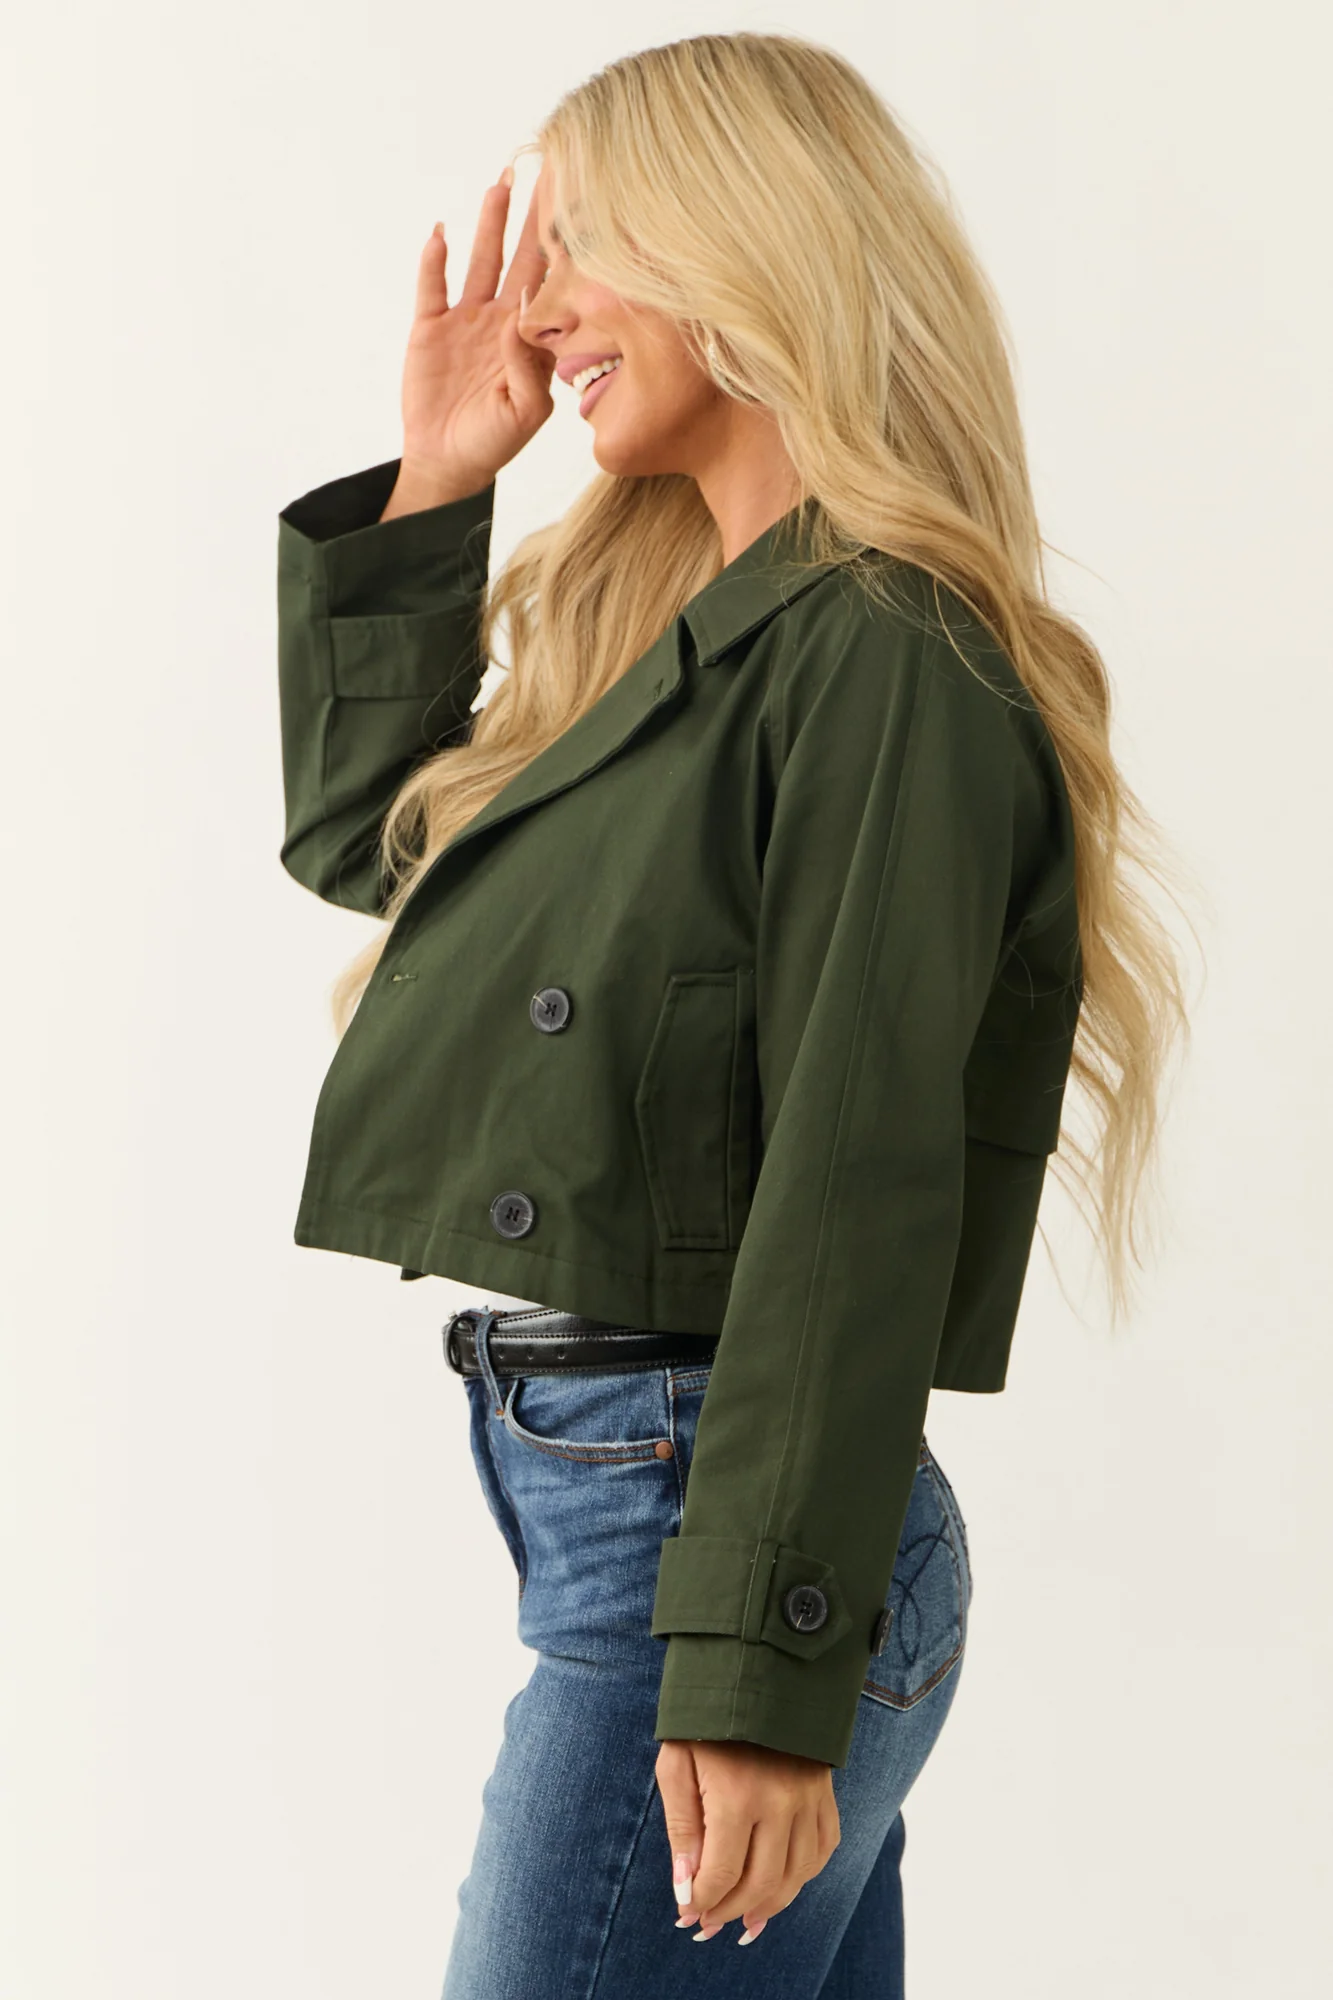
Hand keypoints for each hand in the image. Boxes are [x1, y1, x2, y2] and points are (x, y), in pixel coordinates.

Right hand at [394, 166, 555, 502]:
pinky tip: (442, 232)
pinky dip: (434, 260)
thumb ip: (528, 368)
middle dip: (534, 218)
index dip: (565, 249)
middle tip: (548, 171)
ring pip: (480, 260)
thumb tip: (520, 315)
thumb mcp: (525, 414)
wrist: (447, 462)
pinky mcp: (430, 327)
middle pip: (521, 258)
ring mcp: (466, 320)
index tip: (582, 209)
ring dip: (490, 223)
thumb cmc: (494, 442)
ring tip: (501, 184)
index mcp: (533, 338)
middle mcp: (502, 320)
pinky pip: (432, 286)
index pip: (553, 285)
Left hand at [655, 1737, 840, 1944]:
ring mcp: (808, 1799)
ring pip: (796, 1876)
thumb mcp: (676, 1765)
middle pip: (760, 1885)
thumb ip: (681, 1829)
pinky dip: (803, 1875)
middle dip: (730, 1911)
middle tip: (710, 1923)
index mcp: (736, 1798)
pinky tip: (781, 1884)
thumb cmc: (703, 1722)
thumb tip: (686, 1887)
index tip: (687, 1913)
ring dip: (769, 1905)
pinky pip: (822, 1850)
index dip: (702, 1903)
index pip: (721, 1875)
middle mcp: (779, 1804)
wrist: (753, 1672)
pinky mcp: (824, 1793)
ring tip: (745, 1918)